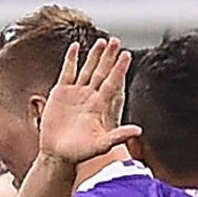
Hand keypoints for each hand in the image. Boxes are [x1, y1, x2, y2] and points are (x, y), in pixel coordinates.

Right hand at [38, 37, 140, 165]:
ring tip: (102, 42)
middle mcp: (89, 97)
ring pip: (87, 69)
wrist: (58, 155)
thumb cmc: (80, 152)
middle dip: (109, 57)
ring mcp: (75, 93)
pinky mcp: (60, 93)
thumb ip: (118, 136)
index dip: (119, 69)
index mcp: (100, 106)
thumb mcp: (101, 145)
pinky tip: (75, 46)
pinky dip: (71, 59)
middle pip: (102, 72)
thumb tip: (139, 131)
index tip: (126, 55)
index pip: (112, 82)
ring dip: (94, 55)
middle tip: (116, 41)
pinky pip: (68, 72)